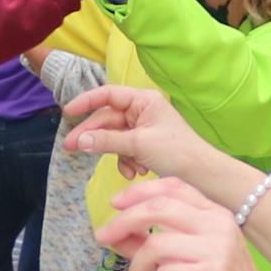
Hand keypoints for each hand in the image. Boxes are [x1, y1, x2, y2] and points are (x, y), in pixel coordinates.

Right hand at [57, 82, 224, 186]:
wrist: (202, 175)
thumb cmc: (176, 152)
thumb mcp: (138, 145)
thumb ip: (107, 141)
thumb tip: (80, 140)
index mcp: (144, 101)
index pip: (107, 95)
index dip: (86, 102)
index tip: (67, 113)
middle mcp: (142, 110)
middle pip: (107, 119)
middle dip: (95, 137)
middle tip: (70, 148)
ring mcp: (143, 128)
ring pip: (115, 138)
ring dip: (118, 155)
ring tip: (129, 170)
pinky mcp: (145, 144)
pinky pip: (125, 150)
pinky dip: (127, 162)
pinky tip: (137, 173)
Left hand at [96, 176, 270, 270]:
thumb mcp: (186, 264)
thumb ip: (155, 244)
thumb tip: (118, 233)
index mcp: (215, 216)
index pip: (174, 186)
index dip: (140, 191)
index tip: (115, 204)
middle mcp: (218, 225)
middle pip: (158, 207)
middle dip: (123, 221)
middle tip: (102, 238)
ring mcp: (216, 250)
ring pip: (155, 245)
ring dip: (137, 269)